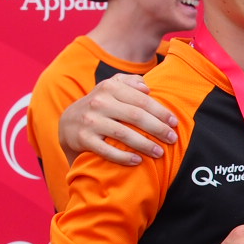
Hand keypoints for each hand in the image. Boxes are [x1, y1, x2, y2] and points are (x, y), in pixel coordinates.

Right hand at [59, 74, 179, 166]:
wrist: (68, 123)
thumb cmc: (100, 105)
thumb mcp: (111, 88)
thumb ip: (129, 82)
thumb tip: (147, 87)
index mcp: (110, 87)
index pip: (142, 100)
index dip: (161, 112)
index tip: (174, 123)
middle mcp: (99, 102)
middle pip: (136, 116)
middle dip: (158, 129)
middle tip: (172, 139)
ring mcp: (90, 121)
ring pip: (123, 134)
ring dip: (145, 144)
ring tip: (160, 153)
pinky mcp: (83, 139)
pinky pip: (107, 150)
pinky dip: (124, 157)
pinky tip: (138, 161)